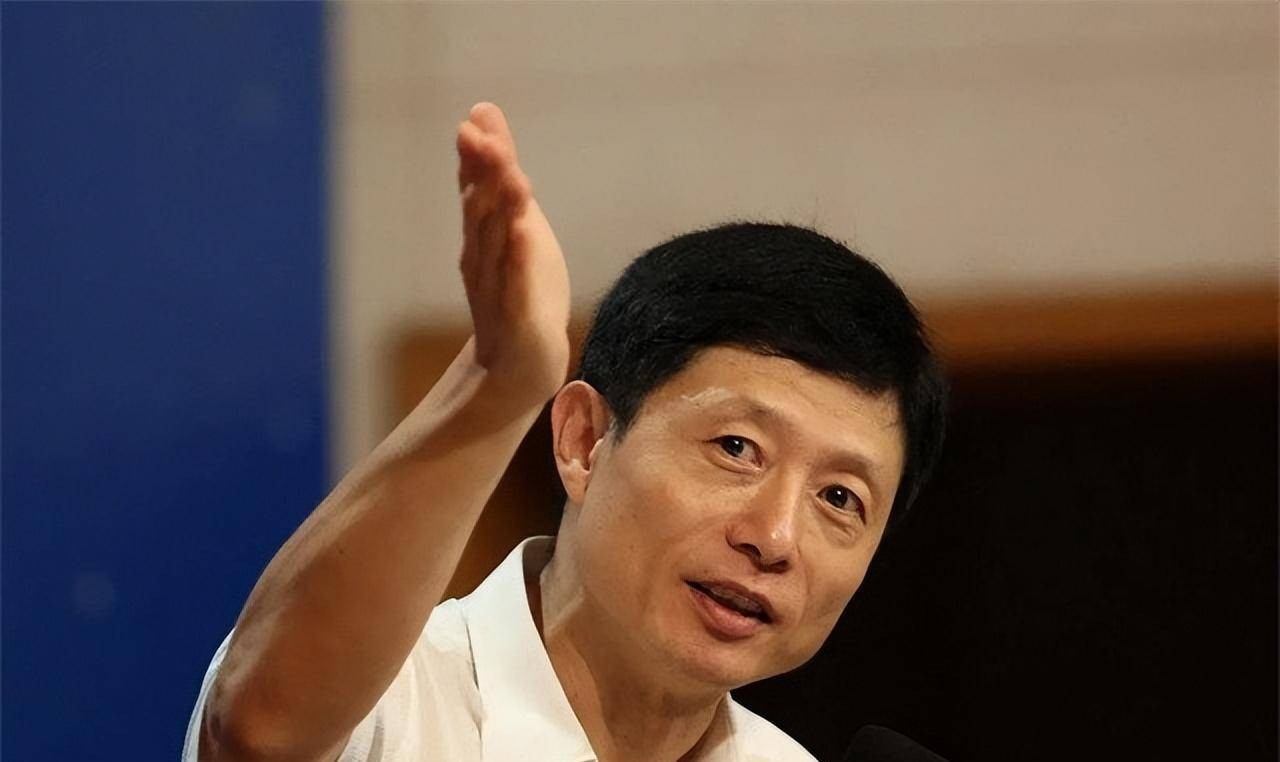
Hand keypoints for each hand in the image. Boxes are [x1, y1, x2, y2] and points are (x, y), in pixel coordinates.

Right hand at [456, 102, 570, 401]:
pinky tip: (524, 235)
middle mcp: (481, 258)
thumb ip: (500, 171)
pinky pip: (515, 286)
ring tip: (510, 175)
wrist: (517, 369)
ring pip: (496, 244)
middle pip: (480, 210)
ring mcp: (496, 289)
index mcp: (482, 236)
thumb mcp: (515, 221)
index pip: (476, 189)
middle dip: (481, 174)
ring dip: (500, 209)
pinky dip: (518, 260)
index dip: (476, 157)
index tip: (476, 120)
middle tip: (478, 136)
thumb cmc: (518, 290)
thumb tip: (482, 111)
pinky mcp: (517, 320)